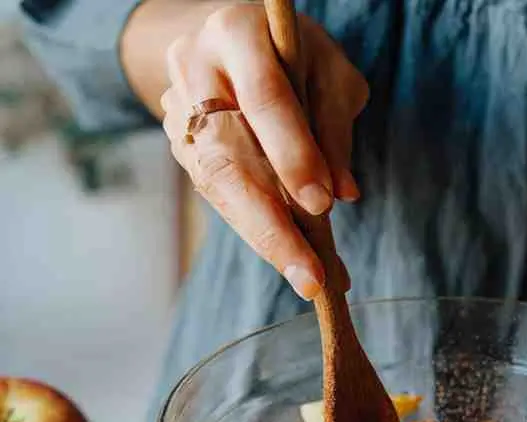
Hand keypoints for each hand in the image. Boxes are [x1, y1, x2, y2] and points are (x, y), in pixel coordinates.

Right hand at [158, 3, 368, 297]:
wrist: (236, 38)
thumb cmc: (296, 53)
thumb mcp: (331, 70)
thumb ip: (335, 124)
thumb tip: (344, 193)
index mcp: (235, 32)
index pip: (265, 99)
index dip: (293, 155)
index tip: (323, 205)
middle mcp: (194, 69)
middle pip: (228, 159)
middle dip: (272, 226)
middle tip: (311, 278)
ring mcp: (179, 110)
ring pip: (218, 187)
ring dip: (265, 240)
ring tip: (308, 280)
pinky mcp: (181, 145)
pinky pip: (219, 197)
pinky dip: (256, 231)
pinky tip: (290, 258)